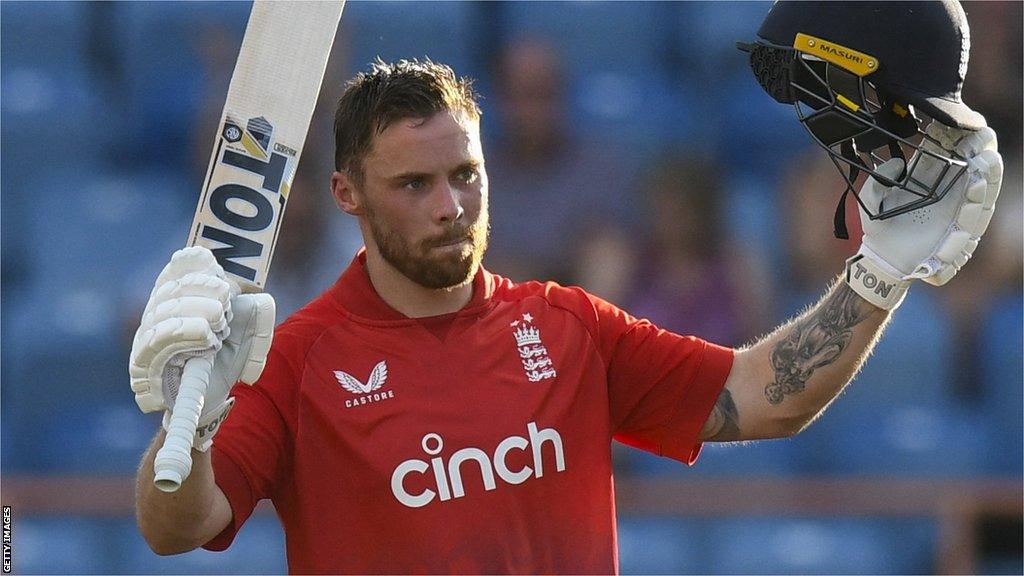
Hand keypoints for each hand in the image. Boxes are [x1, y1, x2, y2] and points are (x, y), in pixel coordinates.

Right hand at [130, 247, 275, 449]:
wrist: (210, 402)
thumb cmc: (225, 360)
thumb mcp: (248, 332)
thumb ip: (255, 311)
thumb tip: (255, 297)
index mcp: (178, 298)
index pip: (178, 269)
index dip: (196, 265)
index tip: (215, 266)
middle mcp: (157, 314)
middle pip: (172, 288)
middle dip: (202, 291)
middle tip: (225, 304)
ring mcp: (147, 337)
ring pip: (165, 311)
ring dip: (196, 311)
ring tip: (219, 321)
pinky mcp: (143, 363)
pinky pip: (158, 340)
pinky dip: (185, 333)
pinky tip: (205, 335)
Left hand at [845, 122, 1002, 308]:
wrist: (883, 260)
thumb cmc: (879, 229)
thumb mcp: (871, 200)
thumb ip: (878, 179)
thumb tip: (897, 163)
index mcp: (927, 178)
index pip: (948, 151)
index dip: (956, 136)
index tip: (958, 124)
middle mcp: (947, 191)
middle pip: (972, 165)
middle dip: (979, 149)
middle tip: (980, 137)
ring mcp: (957, 210)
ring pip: (980, 188)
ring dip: (985, 173)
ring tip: (985, 160)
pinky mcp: (960, 231)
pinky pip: (973, 216)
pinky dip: (977, 200)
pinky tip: (977, 187)